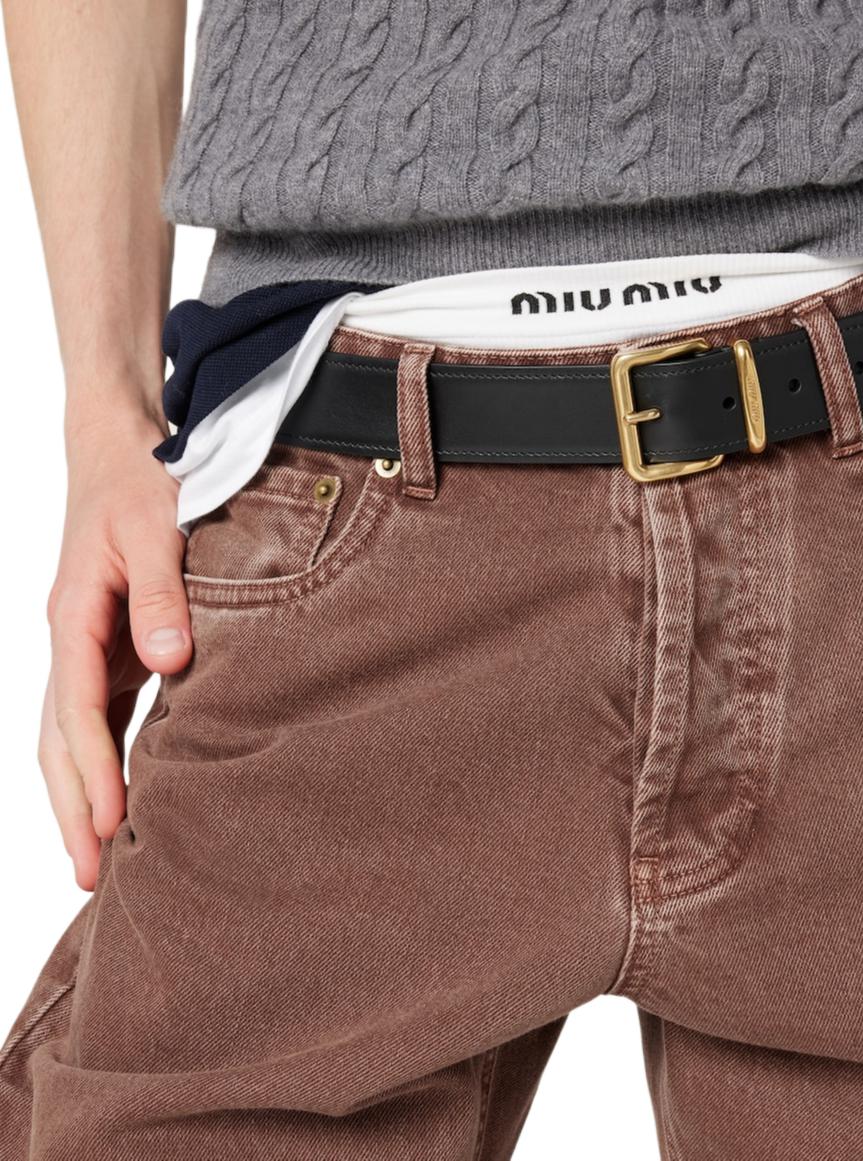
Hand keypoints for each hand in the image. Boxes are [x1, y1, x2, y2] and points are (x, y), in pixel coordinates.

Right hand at [41, 400, 191, 888]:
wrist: (119, 451)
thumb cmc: (141, 485)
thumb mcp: (155, 530)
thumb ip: (161, 595)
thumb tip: (168, 663)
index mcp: (74, 616)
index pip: (79, 710)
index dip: (94, 770)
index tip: (110, 823)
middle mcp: (71, 640)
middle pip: (58, 738)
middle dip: (71, 806)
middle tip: (91, 875)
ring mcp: (85, 645)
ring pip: (70, 734)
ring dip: (80, 793)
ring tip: (98, 855)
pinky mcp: (108, 644)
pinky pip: (96, 713)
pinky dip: (103, 758)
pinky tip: (123, 794)